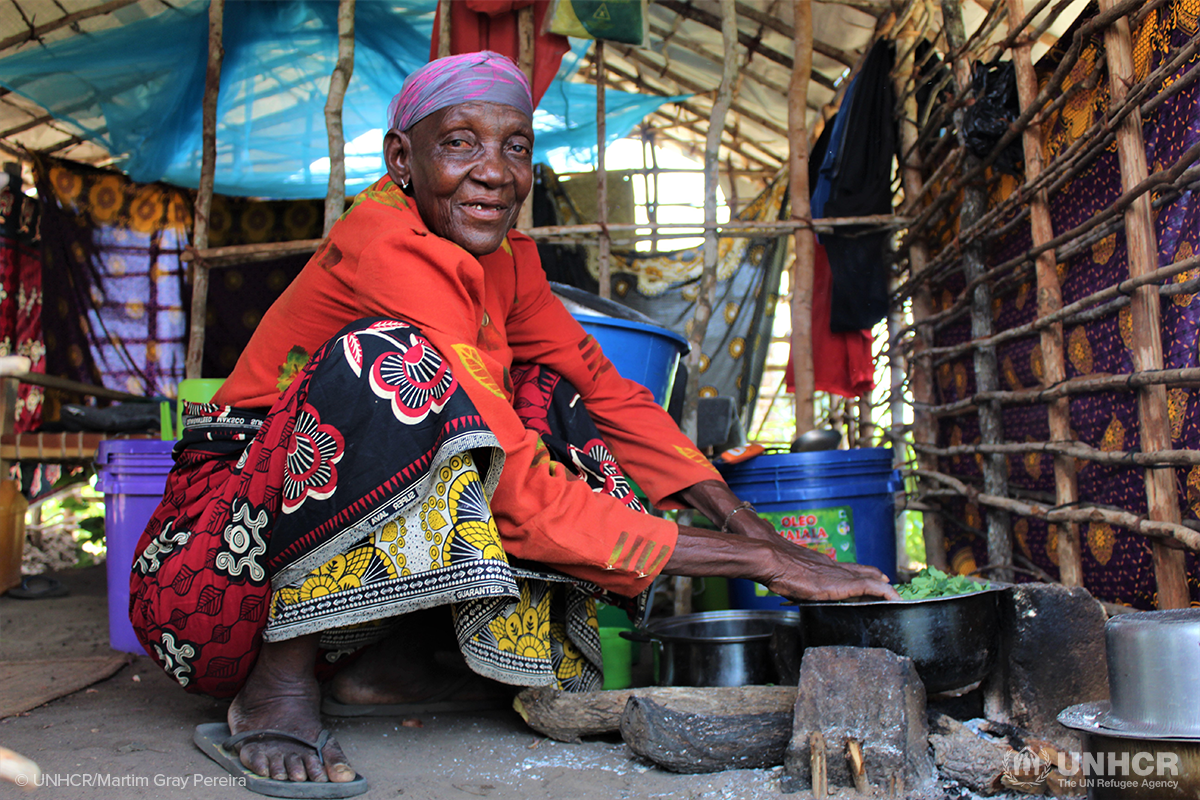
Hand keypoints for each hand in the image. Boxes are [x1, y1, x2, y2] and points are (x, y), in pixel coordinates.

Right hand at [664, 525, 899, 602]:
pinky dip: (882, 591)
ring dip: (884, 588)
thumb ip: (797, 580)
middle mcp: (832, 567)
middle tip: (891, 587)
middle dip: (877, 579)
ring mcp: (836, 574)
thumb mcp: (789, 575)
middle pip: (862, 572)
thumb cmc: (774, 565)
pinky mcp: (839, 583)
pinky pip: (867, 586)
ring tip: (897, 597)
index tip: (877, 576)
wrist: (770, 558)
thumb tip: (791, 585)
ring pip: (868, 579)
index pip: (848, 568)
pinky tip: (891, 597)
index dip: (864, 573)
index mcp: (820, 564)